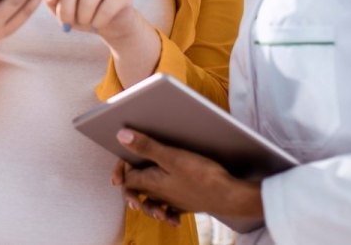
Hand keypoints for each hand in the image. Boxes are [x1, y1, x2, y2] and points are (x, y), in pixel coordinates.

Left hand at [36, 0, 140, 42]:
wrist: (113, 24)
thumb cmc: (83, 14)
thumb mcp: (63, 10)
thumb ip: (52, 0)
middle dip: (66, 11)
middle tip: (67, 23)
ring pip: (88, 1)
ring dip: (83, 19)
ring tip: (85, 21)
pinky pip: (104, 11)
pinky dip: (97, 23)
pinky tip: (99, 22)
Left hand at [112, 128, 263, 225]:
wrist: (229, 197)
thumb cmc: (202, 176)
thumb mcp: (172, 157)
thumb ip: (147, 147)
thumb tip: (121, 136)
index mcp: (152, 182)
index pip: (127, 180)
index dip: (121, 169)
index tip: (124, 159)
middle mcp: (160, 194)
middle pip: (137, 191)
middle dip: (130, 185)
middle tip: (123, 181)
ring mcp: (174, 201)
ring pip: (152, 203)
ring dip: (145, 202)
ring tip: (142, 201)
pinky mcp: (187, 204)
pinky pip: (171, 211)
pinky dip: (166, 213)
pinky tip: (167, 213)